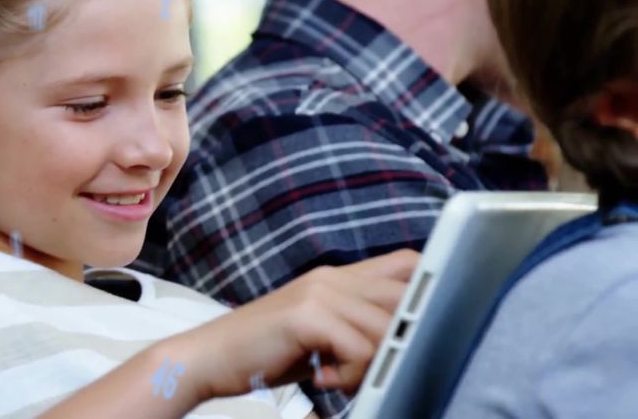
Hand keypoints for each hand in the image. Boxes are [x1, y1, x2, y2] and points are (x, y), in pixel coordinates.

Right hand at [172, 249, 418, 398]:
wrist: (209, 356)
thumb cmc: (264, 352)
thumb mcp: (317, 332)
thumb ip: (353, 325)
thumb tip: (402, 341)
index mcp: (337, 276)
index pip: (405, 262)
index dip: (431, 285)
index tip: (433, 323)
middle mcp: (331, 277)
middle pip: (406, 294)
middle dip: (407, 337)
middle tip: (382, 366)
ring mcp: (319, 293)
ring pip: (386, 328)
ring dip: (375, 365)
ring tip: (343, 379)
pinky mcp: (307, 316)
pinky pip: (360, 348)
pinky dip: (351, 375)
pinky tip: (323, 380)